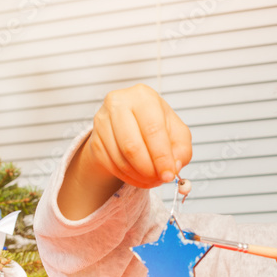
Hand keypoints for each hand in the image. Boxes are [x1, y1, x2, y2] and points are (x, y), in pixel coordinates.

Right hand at [58, 84, 190, 218]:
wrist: (129, 125)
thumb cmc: (156, 125)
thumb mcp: (177, 133)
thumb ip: (182, 150)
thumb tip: (174, 167)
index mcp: (144, 97)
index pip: (153, 129)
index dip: (162, 156)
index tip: (169, 175)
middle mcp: (119, 104)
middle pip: (132, 146)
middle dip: (149, 169)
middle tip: (160, 179)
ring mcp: (102, 121)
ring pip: (120, 158)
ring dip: (139, 175)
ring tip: (152, 179)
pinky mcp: (95, 139)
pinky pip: (111, 165)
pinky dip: (128, 177)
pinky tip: (139, 176)